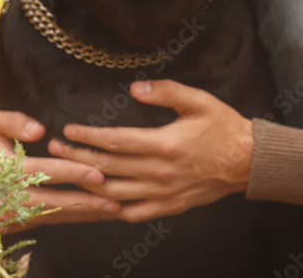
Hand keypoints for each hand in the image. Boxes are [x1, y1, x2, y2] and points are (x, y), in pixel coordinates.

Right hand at [0, 109, 120, 231]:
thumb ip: (15, 122)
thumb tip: (39, 129)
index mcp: (4, 170)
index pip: (44, 173)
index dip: (72, 174)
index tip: (98, 174)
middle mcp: (6, 198)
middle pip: (52, 202)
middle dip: (85, 202)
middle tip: (114, 201)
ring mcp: (8, 215)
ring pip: (52, 216)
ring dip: (83, 214)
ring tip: (113, 210)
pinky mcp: (13, 224)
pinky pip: (47, 222)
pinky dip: (71, 219)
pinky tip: (95, 215)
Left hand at [48, 80, 253, 222]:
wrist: (248, 161)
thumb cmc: (223, 127)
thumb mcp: (199, 100)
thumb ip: (166, 92)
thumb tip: (134, 88)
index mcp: (165, 144)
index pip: (115, 141)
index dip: (87, 137)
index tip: (68, 130)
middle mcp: (161, 172)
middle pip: (108, 168)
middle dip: (77, 158)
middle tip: (54, 149)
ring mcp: (164, 193)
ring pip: (115, 194)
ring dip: (87, 184)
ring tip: (67, 173)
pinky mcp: (170, 206)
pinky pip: (135, 213)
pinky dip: (113, 211)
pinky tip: (98, 202)